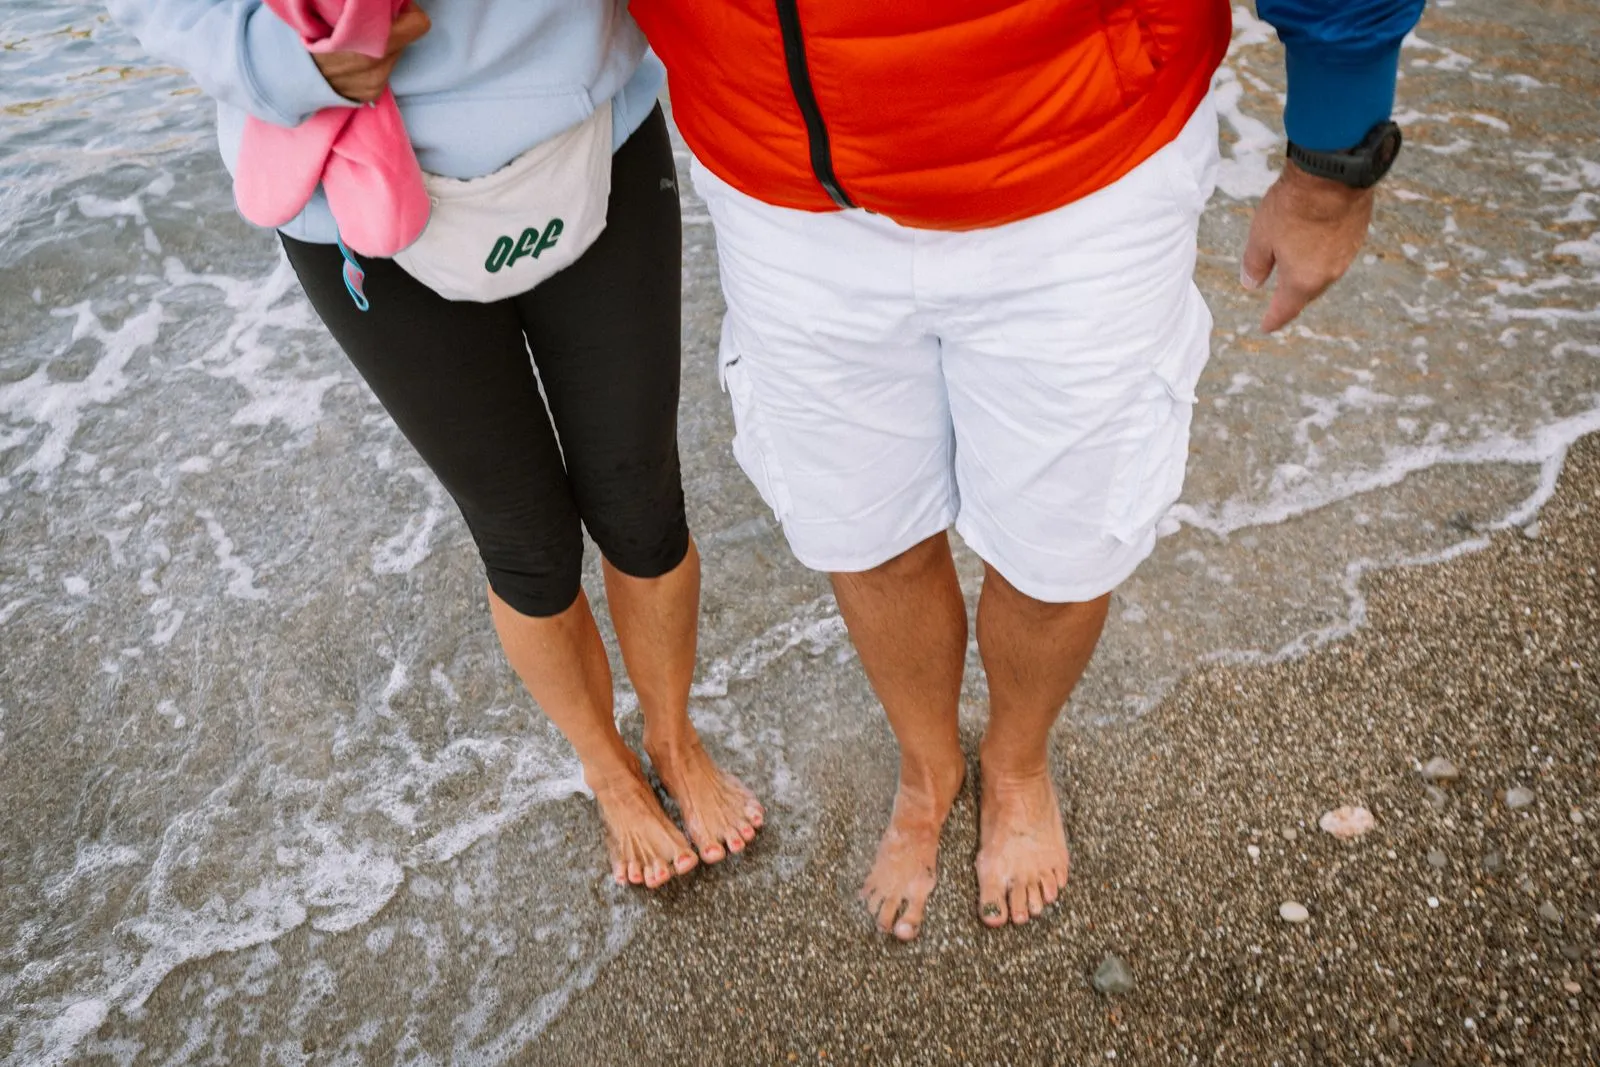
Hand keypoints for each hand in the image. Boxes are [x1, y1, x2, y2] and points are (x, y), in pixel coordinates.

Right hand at [311, 2, 430, 103]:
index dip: (407, 11)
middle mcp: (379, 65)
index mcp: (370, 41)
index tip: (391, 6)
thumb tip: (381, 1)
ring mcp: (377, 82)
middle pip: (405, 37)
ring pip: (394, 54)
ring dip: (380, 44)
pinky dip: (372, 61)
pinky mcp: (372, 93)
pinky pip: (383, 70)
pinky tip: (350, 58)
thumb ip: (355, 7)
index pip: (417, 24)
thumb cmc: (302, 38)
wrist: (283, 77)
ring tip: (353, 39)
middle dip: (391, 26)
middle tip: (366, 20)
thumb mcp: (325, 13)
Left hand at [1240, 160, 1374, 332]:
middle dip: (1292, 299)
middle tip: (1280, 302)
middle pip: (1307, 294)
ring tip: (1296, 273)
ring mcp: (1347, 254)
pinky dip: (1322, 256)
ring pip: (1324, 274)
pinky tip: (1315, 247)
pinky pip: (1337, 255)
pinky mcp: (1358, 234)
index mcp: (1303, 280)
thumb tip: (1251, 284)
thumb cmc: (1293, 206)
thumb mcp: (1261, 237)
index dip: (1273, 320)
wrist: (1333, 174)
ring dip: (1309, 276)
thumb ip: (1254, 265)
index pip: (1286, 309)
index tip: (1266, 327)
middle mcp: (1329, 273)